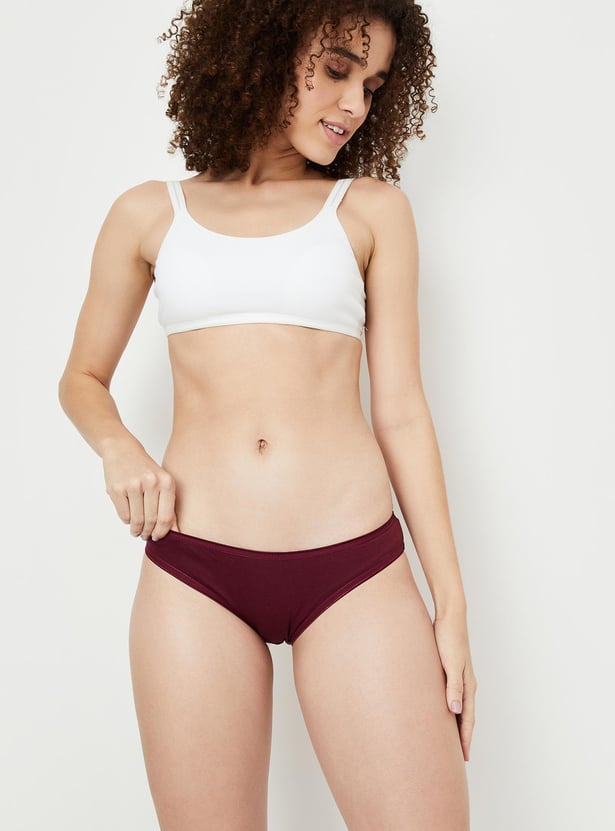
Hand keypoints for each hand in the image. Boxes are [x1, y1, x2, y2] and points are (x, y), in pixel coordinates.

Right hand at [102, 438, 176, 540]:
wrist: (122, 450)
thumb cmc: (145, 470)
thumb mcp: (162, 482)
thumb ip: (168, 505)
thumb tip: (176, 532)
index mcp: (166, 481)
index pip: (166, 516)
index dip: (163, 532)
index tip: (159, 537)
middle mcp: (151, 482)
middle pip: (151, 520)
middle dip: (149, 533)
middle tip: (146, 536)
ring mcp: (133, 485)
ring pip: (137, 520)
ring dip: (137, 530)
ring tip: (137, 531)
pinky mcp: (116, 489)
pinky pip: (124, 516)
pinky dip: (127, 521)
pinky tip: (129, 519)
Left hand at [432, 612, 476, 761]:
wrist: (449, 616)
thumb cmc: (449, 638)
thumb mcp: (450, 663)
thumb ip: (453, 686)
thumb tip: (455, 711)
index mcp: (468, 685)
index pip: (468, 718)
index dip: (465, 738)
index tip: (464, 757)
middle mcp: (466, 683)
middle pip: (466, 716)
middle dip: (463, 736)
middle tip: (459, 756)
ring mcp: (460, 676)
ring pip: (460, 706)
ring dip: (457, 723)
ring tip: (450, 739)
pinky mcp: (451, 669)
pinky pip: (453, 695)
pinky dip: (451, 708)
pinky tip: (443, 711)